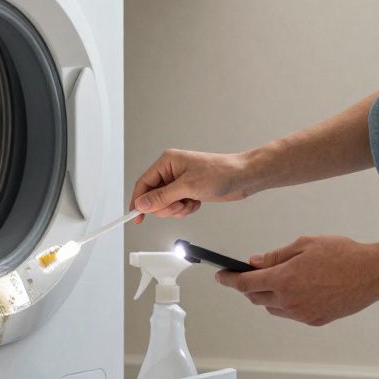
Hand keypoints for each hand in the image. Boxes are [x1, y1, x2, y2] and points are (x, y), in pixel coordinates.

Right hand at [130, 149, 253, 222]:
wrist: (243, 177)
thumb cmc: (221, 172)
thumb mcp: (187, 187)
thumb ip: (162, 197)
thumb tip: (142, 203)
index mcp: (167, 162)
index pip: (143, 183)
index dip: (138, 201)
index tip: (135, 216)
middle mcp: (172, 171)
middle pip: (153, 197)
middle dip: (166, 206)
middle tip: (179, 204)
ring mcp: (180, 182)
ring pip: (166, 204)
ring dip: (178, 209)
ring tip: (191, 202)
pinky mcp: (189, 191)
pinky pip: (178, 207)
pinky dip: (186, 209)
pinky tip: (197, 202)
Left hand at [216, 235, 378, 325]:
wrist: (372, 274)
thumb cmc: (342, 254)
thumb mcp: (305, 245)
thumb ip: (276, 256)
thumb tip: (255, 262)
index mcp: (284, 280)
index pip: (246, 284)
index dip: (230, 280)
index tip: (221, 276)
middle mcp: (289, 301)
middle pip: (256, 298)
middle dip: (249, 287)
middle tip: (250, 274)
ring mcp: (302, 314)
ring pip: (272, 308)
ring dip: (267, 296)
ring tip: (278, 281)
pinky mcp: (315, 320)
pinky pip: (290, 314)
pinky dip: (285, 304)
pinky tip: (296, 290)